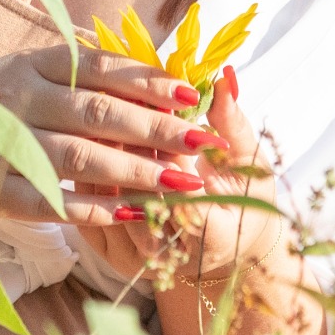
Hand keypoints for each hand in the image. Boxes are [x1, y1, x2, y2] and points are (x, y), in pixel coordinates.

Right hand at [0, 44, 207, 226]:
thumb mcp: (24, 77)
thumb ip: (77, 76)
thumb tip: (151, 79)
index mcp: (30, 65)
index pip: (99, 67)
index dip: (146, 80)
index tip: (187, 94)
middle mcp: (19, 98)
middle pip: (98, 112)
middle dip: (155, 128)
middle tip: (199, 141)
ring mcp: (5, 145)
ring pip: (81, 158)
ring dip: (138, 171)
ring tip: (183, 182)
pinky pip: (53, 202)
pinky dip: (95, 207)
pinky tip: (133, 213)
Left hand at [70, 67, 283, 286]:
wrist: (221, 245)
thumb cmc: (239, 197)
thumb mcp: (247, 162)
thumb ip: (231, 122)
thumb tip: (224, 76)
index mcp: (212, 238)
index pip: (180, 194)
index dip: (168, 149)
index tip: (163, 106)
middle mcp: (168, 256)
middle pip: (137, 196)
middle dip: (131, 144)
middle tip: (126, 97)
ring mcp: (134, 258)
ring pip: (107, 201)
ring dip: (105, 151)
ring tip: (106, 107)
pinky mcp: (108, 252)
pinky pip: (88, 208)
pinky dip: (89, 167)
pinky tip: (93, 133)